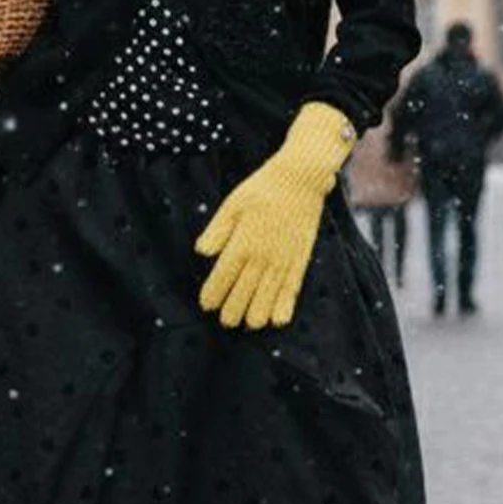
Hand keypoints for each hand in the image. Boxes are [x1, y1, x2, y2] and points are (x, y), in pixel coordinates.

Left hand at [196, 101, 355, 329]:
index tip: (207, 305)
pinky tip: (278, 320)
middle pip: (244, 292)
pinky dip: (284, 307)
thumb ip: (217, 231)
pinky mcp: (300, 259)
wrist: (300, 179)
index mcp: (242, 242)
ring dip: (256, 313)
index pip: (223, 277)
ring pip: (267, 296)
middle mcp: (262, 255)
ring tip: (249, 324)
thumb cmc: (261, 188)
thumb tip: (202, 252)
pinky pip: (292, 289)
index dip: (213, 294)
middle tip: (226, 321)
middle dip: (233, 310)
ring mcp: (283, 259)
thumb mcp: (232, 204)